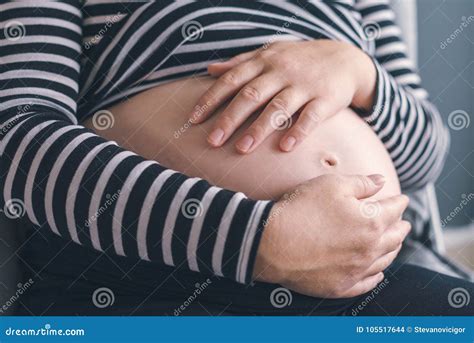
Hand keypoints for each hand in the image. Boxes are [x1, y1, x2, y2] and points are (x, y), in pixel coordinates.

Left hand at [189, 40, 376, 152]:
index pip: (232, 80)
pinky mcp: (326, 98)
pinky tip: (285, 148)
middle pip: (251, 95)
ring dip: (259, 129)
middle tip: (212, 141)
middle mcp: (282, 71)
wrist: (346, 57)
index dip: (211, 99)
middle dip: (229, 119)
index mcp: (264, 62)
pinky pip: (311, 116)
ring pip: (278, 107)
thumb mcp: (270, 53)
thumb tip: (210, 69)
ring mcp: (304, 85)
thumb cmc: (299, 59)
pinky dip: (298, 131)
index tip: (193, 119)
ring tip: (242, 149)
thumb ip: (240, 62)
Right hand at [253, 174, 409, 297]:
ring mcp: (355, 270)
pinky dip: (376, 276)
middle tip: (404, 222)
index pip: (393, 210)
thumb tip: (381, 181)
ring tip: (394, 243)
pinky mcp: (340, 286)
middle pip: (394, 238)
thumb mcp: (331, 185)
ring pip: (384, 261)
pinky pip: (367, 283)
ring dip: (393, 250)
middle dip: (401, 227)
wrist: (273, 243)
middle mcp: (369, 249)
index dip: (399, 202)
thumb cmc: (301, 209)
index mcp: (371, 222)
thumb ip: (361, 183)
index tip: (401, 198)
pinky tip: (377, 272)